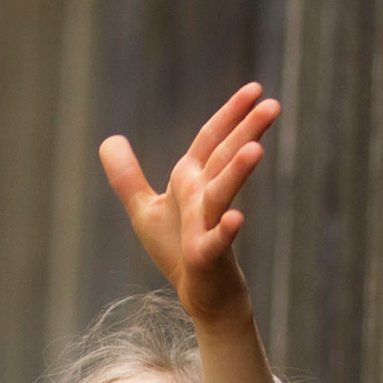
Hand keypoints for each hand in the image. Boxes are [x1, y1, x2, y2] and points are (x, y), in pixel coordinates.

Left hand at [98, 82, 279, 326]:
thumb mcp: (144, 208)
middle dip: (247, 131)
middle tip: (273, 106)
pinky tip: (235, 219)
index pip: (212, 139)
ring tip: (255, 150)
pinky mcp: (205, 256)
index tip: (255, 89)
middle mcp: (203, 197)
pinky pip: (216, 241)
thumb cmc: (177, 250)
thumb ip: (126, 176)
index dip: (230, 113)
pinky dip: (225, 231)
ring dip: (237, 173)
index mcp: (191, 180)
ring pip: (222, 194)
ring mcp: (208, 225)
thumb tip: (109, 139)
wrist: (197, 293)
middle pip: (225, 158)